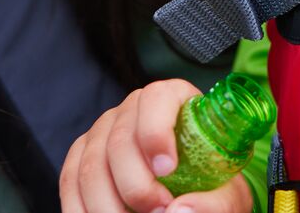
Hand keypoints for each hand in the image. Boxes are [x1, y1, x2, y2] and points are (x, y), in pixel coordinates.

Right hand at [60, 80, 253, 212]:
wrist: (194, 192)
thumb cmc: (213, 186)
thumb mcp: (229, 194)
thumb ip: (216, 203)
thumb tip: (181, 211)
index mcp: (173, 99)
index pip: (157, 98)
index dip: (156, 132)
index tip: (167, 171)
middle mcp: (131, 108)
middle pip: (119, 141)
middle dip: (136, 187)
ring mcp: (102, 131)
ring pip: (90, 166)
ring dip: (109, 206)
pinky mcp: (81, 156)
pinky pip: (69, 182)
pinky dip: (81, 209)